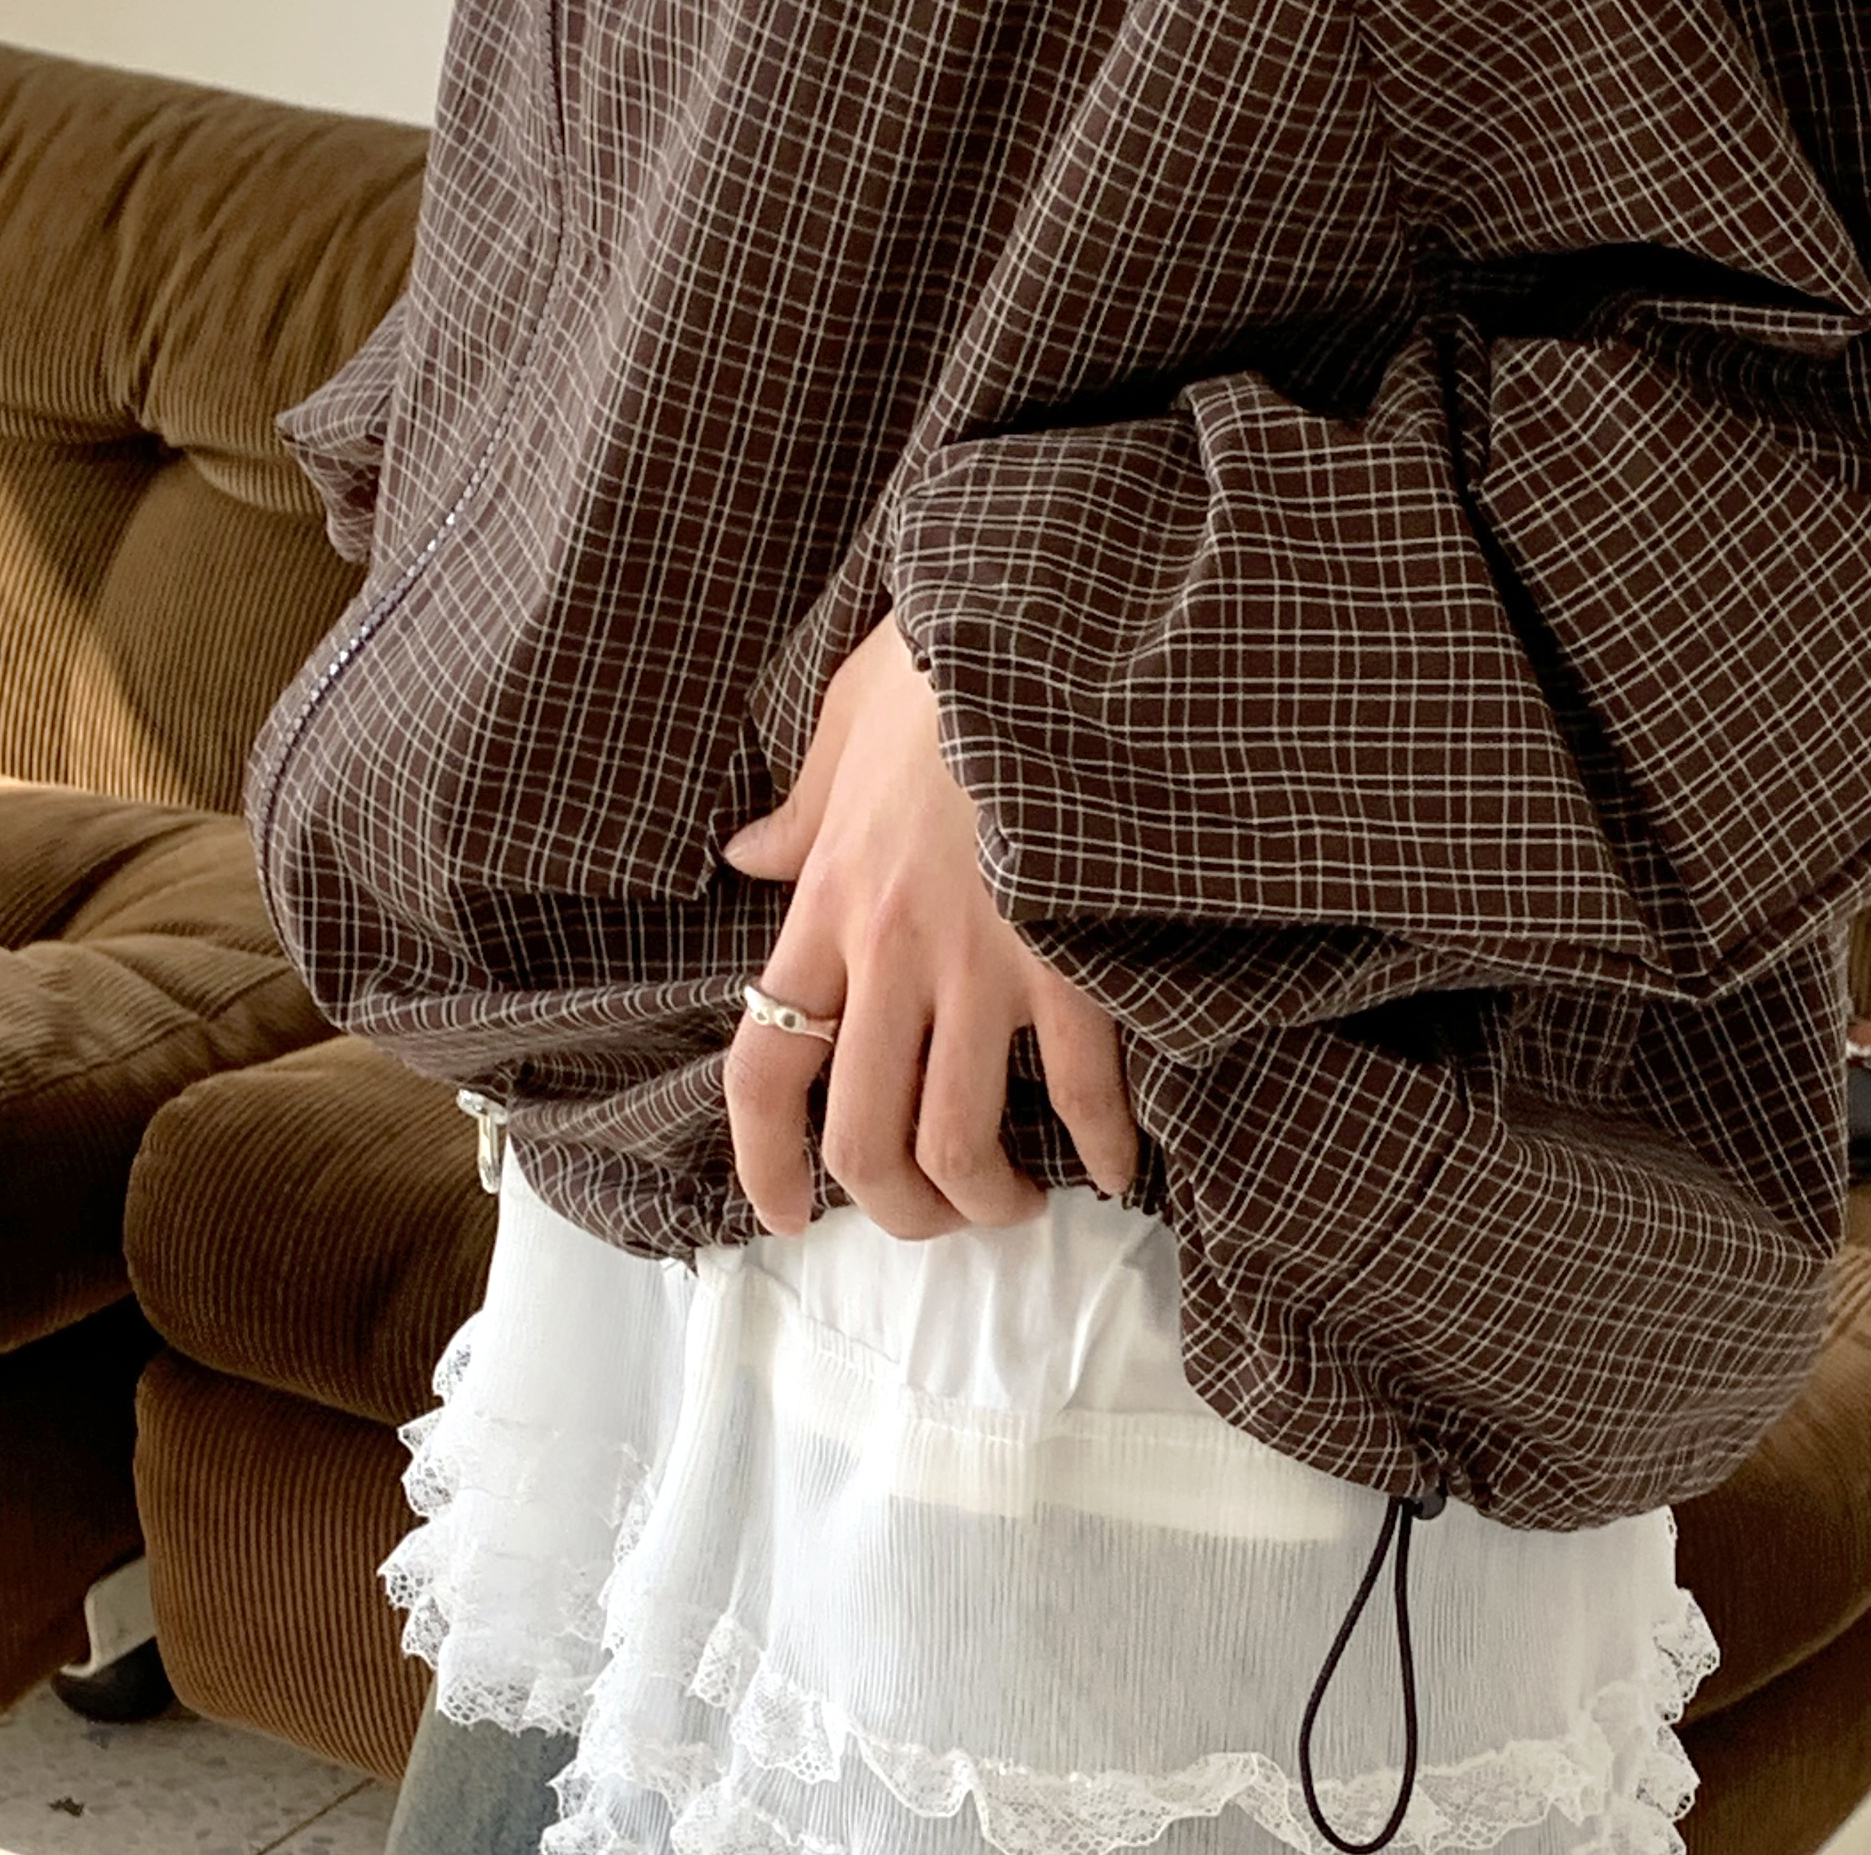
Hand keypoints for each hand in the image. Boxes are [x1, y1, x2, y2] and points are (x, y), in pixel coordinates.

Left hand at [720, 615, 1139, 1236]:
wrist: (1049, 621)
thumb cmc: (950, 663)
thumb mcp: (845, 724)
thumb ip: (800, 809)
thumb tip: (752, 848)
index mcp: (826, 906)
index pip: (762, 1067)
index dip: (765, 1162)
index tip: (789, 1214)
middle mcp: (890, 953)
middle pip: (865, 1138)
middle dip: (901, 1209)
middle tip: (941, 1216)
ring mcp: (981, 963)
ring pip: (958, 1142)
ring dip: (990, 1199)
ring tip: (1020, 1201)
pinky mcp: (1071, 958)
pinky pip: (1081, 1093)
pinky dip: (1101, 1151)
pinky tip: (1117, 1170)